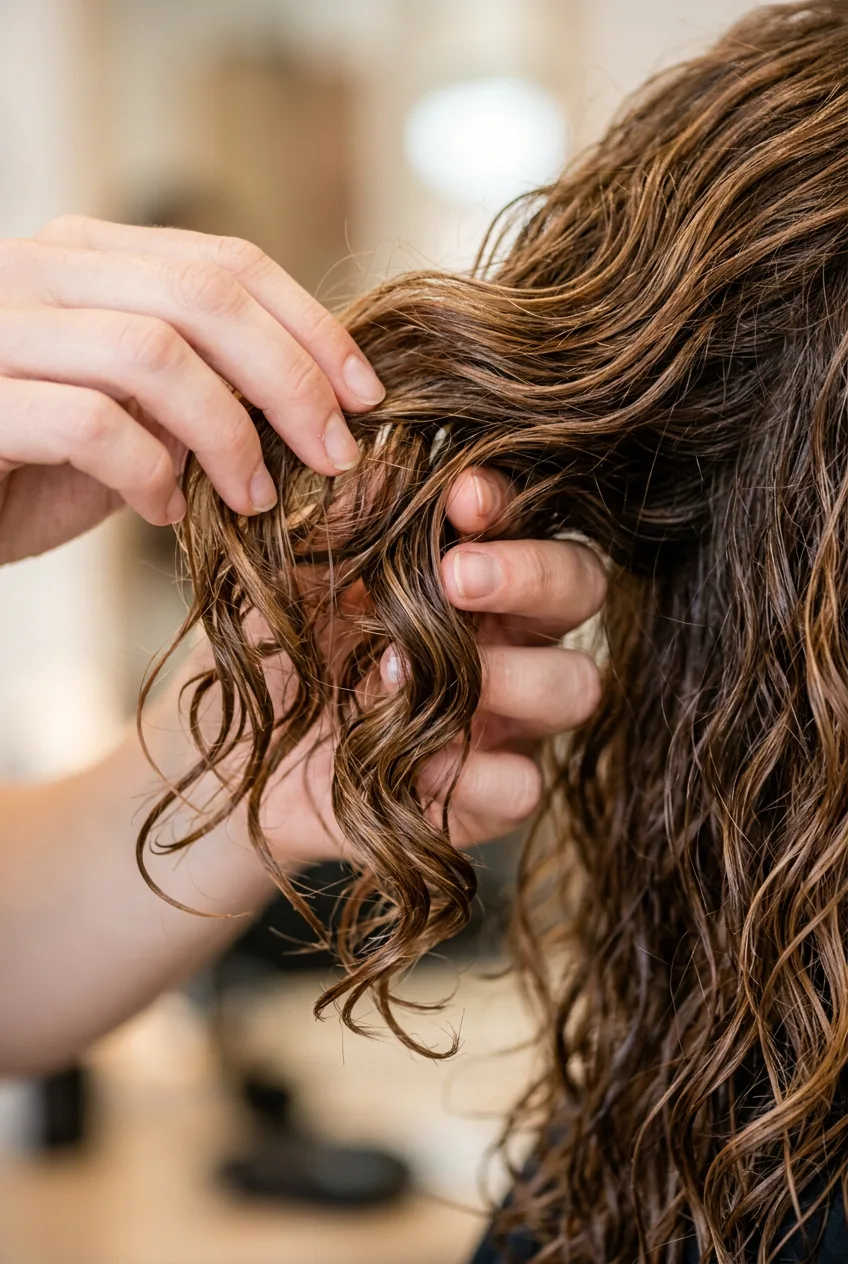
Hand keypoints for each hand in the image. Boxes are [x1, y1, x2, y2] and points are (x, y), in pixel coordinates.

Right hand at [0, 217, 382, 563]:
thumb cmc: (28, 463)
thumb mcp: (127, 413)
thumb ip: (195, 389)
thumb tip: (313, 405)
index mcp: (83, 258)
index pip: (223, 261)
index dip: (309, 326)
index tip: (365, 395)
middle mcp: (35, 270)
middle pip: (203, 295)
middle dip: (290, 379)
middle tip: (335, 453)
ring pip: (153, 351)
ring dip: (229, 435)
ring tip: (255, 497)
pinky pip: (91, 421)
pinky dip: (150, 474)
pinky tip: (165, 512)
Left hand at [247, 465, 606, 862]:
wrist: (229, 756)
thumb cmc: (275, 649)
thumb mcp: (287, 578)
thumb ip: (341, 523)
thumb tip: (386, 459)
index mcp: (474, 574)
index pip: (528, 521)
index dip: (509, 506)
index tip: (461, 496)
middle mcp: (508, 638)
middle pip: (582, 589)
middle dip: (531, 574)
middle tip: (454, 575)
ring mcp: (504, 720)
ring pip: (575, 686)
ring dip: (506, 676)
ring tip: (406, 674)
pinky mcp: (482, 799)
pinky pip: (520, 787)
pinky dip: (472, 774)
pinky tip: (413, 760)